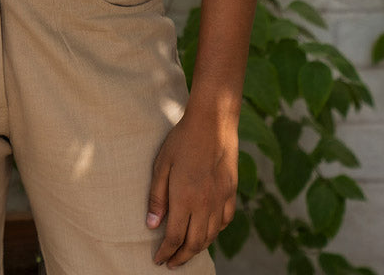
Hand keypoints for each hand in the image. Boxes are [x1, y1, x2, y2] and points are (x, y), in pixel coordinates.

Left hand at [146, 105, 237, 267]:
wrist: (212, 123)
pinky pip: (224, 222)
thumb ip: (157, 197)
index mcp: (185, 199)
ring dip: (198, 248)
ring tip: (187, 251)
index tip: (158, 260)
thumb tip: (152, 226)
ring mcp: (221, 200)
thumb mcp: (161, 165)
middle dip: (182, 257)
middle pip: (195, 243)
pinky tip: (207, 231)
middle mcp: (205, 204)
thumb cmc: (182, 141)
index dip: (166, 252)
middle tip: (171, 262)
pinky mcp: (231, 192)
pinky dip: (215, 232)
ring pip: (211, 236)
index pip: (175, 238)